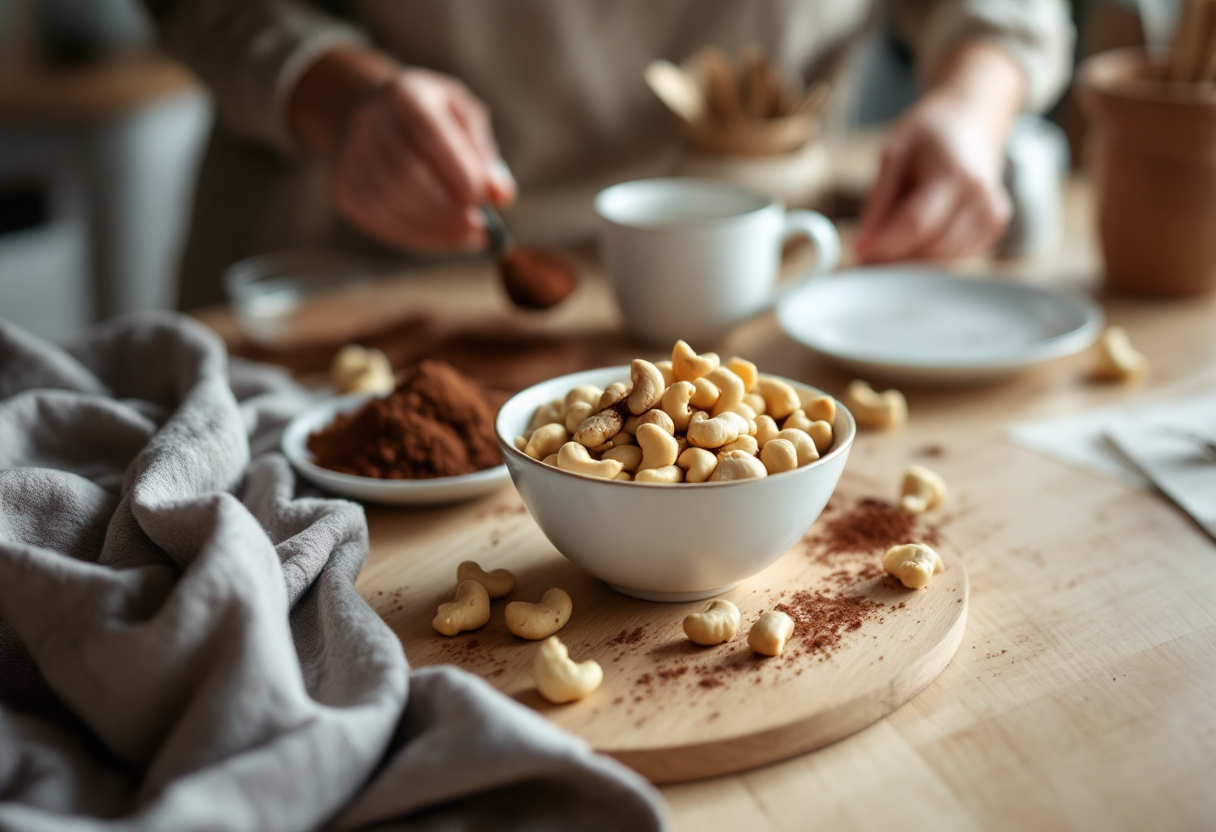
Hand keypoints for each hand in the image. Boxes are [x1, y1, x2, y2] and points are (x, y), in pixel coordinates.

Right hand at [330, 68, 514, 251]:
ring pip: (392, 204)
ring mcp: (350, 157)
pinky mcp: (344, 190)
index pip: (428, 134)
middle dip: (448, 208)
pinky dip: (417, 236)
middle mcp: (369, 121)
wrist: (370, 112)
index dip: (458, 172)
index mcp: (404, 94)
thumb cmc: (430, 115)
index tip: (484, 200)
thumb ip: (484, 153)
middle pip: (407, 175)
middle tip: (479, 227)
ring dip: (436, 228)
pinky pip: (381, 222)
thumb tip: (501, 195)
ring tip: (468, 234)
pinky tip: (442, 235)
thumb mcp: (463, 116)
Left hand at [855, 43, 1022, 263]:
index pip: (916, 224)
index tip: (859, 253)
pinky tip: (921, 232)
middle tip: (868, 250)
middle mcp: (981, 199)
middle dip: (893, 256)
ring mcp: (991, 217)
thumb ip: (879, 201)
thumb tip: (863, 245)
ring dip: (910, 257)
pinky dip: (930, 253)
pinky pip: (953, 258)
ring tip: (895, 232)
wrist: (973, 120)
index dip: (884, 245)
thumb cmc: (931, 133)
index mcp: (955, 174)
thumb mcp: (894, 153)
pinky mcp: (993, 230)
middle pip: (929, 248)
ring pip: (940, 259)